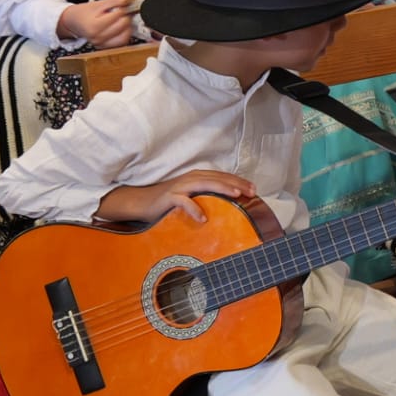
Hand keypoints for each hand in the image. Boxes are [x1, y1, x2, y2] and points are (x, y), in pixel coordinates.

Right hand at [58, 0, 135, 47]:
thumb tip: (129, 0)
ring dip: (128, 27)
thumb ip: (115, 1)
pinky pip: (121, 43)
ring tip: (123, 19)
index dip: (123, 7)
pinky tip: (121, 28)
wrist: (74, 22)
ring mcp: (101, 44)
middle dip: (126, 16)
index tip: (124, 4)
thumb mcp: (98, 4)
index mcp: (94, 26)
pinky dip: (124, 34)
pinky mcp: (105, 48)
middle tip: (124, 11)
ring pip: (124, 37)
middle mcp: (97, 37)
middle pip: (123, 26)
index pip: (118, 15)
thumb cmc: (84, 12)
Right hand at [97, 169, 256, 224]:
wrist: (141, 202)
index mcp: (198, 177)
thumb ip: (206, 197)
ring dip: (222, 189)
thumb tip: (228, 206)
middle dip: (237, 184)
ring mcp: (180, 186)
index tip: (254, 189)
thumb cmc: (169, 201)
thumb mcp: (191, 197)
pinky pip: (183, 202)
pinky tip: (203, 218)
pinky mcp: (169, 197)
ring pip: (205, 184)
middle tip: (252, 192)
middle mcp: (191, 178)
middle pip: (218, 178)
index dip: (239, 181)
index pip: (223, 177)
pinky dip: (194, 209)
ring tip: (236, 196)